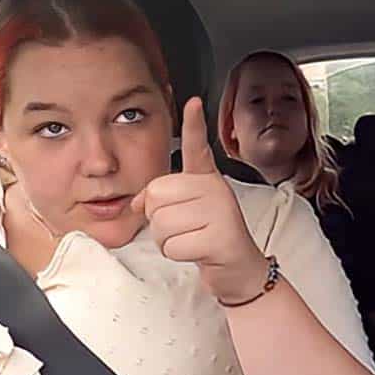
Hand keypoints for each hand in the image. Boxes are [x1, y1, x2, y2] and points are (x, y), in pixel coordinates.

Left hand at [132, 97, 266, 302]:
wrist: (239, 271)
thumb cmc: (208, 240)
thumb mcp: (184, 214)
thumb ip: (161, 201)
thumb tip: (136, 203)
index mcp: (207, 180)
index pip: (197, 147)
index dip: (194, 124)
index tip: (193, 102)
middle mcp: (215, 189)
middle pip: (156, 197)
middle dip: (159, 220)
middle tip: (184, 229)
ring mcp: (220, 211)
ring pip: (161, 223)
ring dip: (167, 241)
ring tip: (191, 241)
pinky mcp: (220, 237)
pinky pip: (173, 245)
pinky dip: (178, 255)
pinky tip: (198, 252)